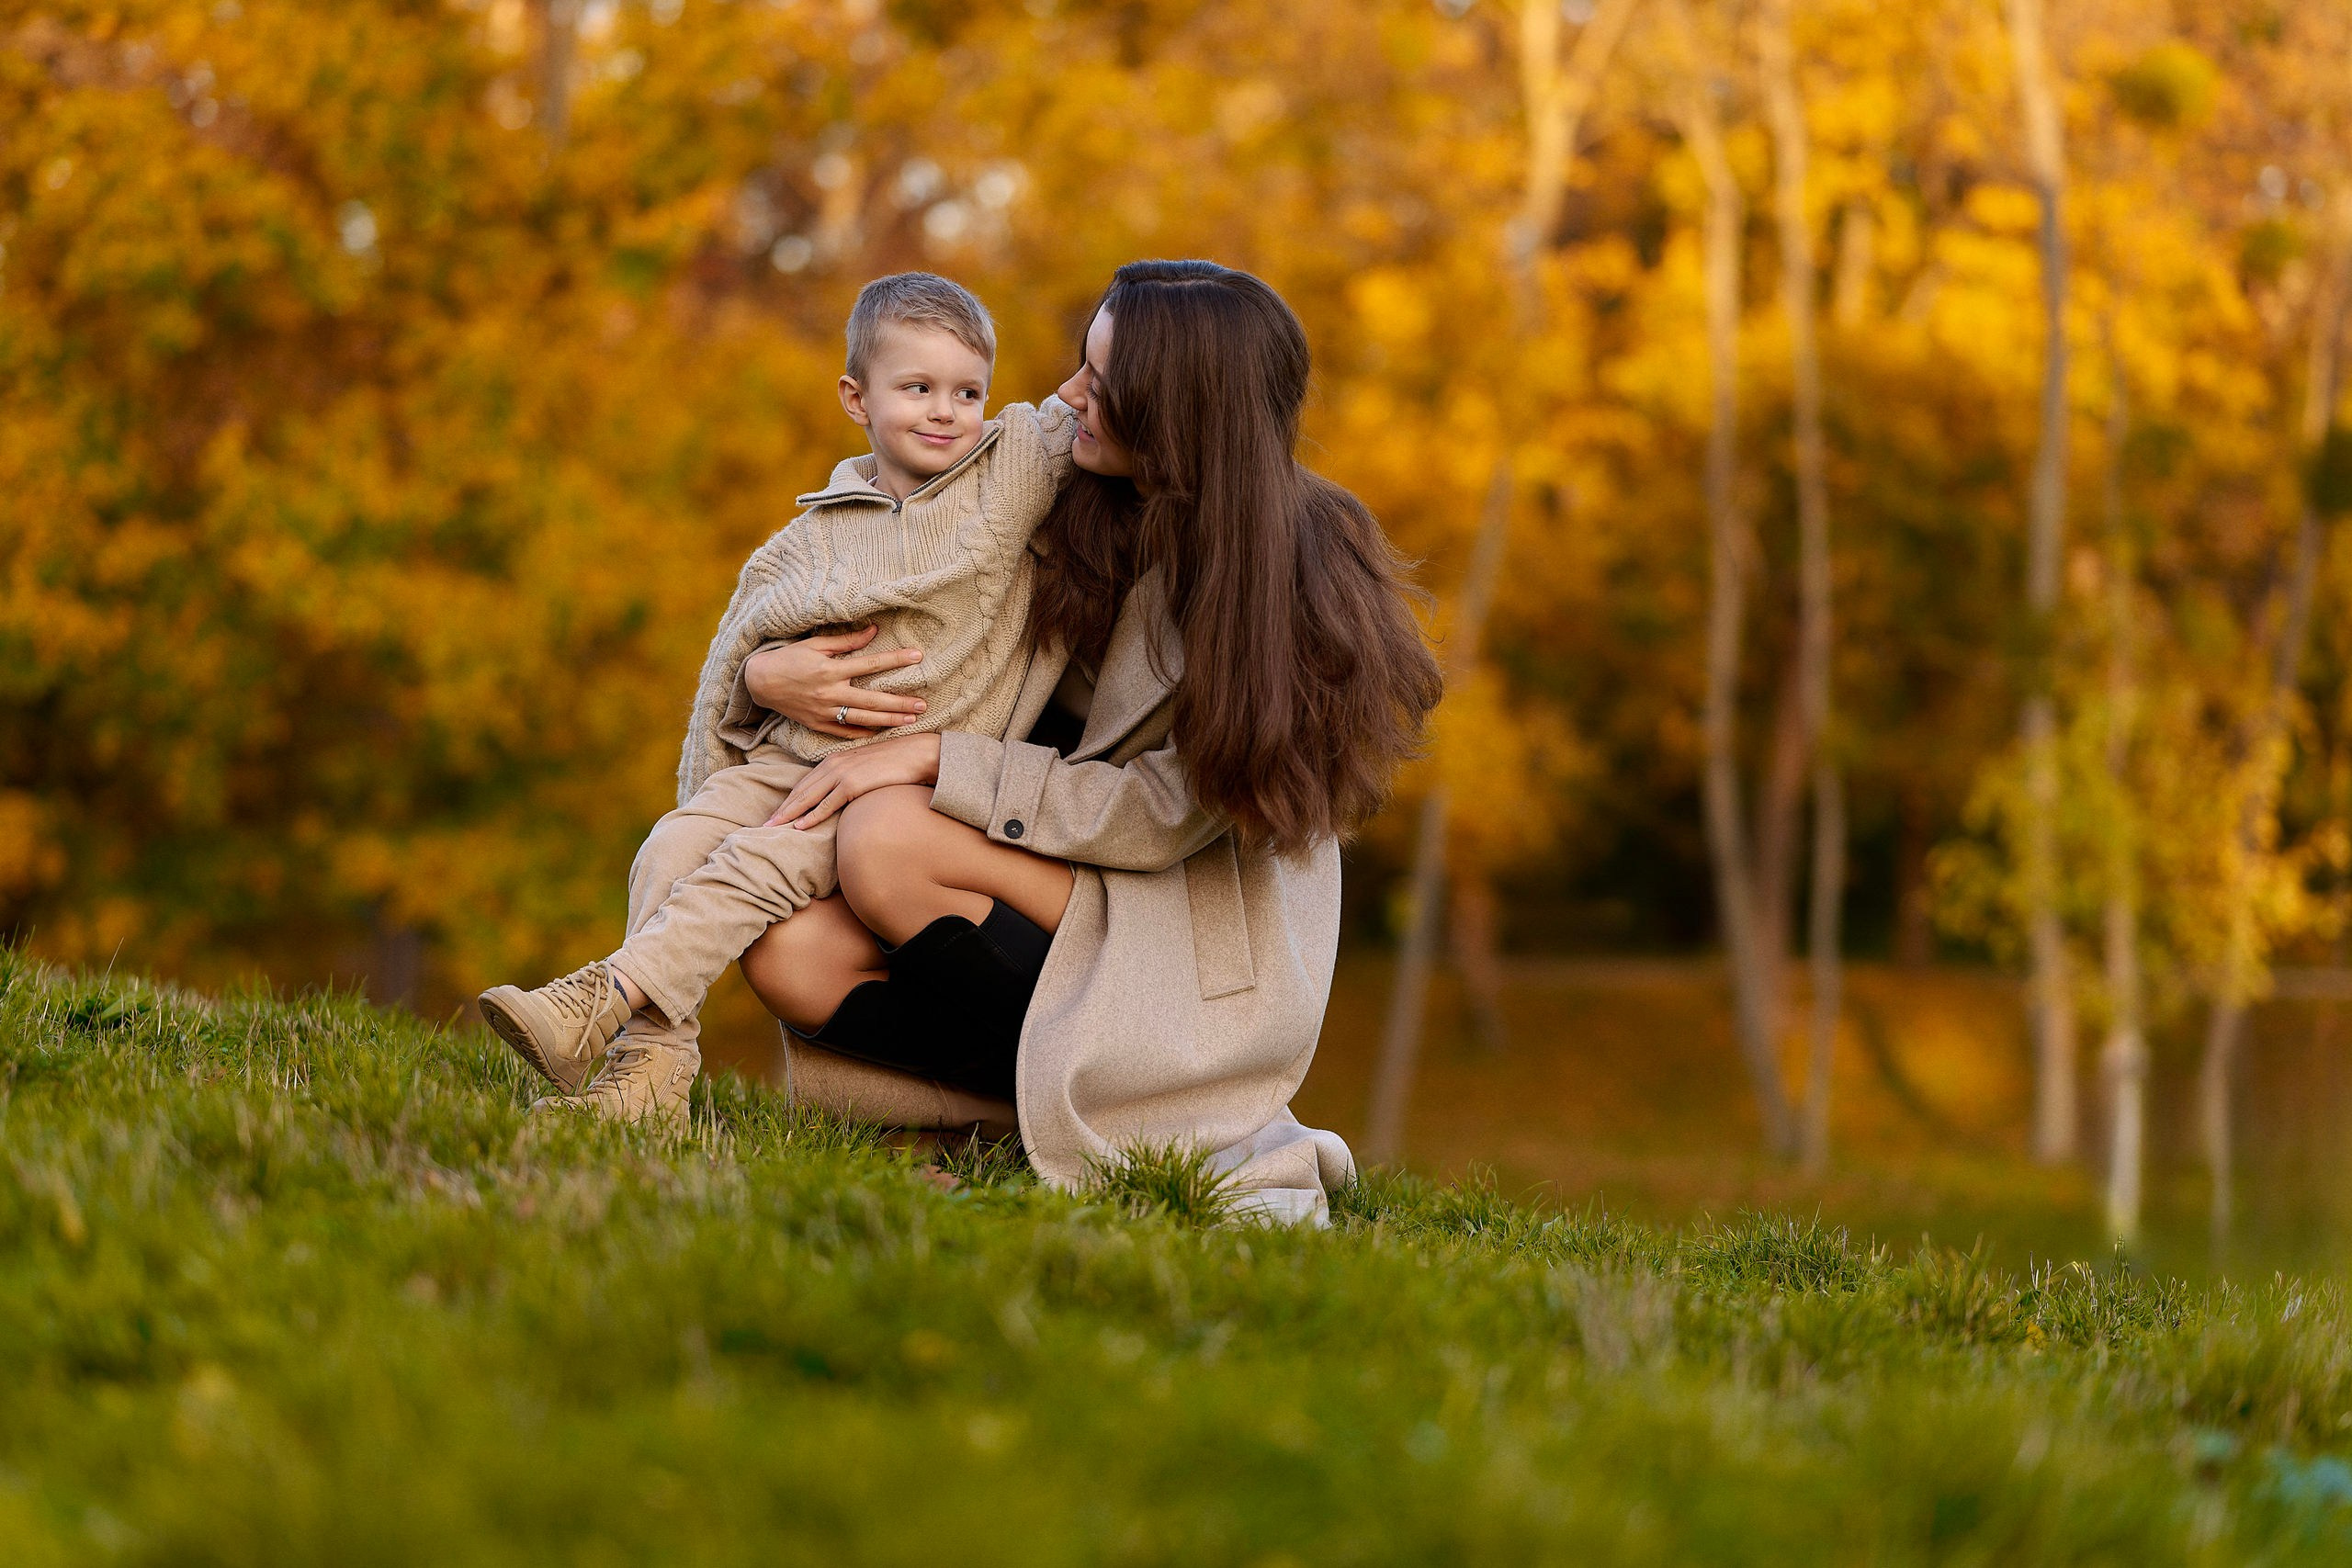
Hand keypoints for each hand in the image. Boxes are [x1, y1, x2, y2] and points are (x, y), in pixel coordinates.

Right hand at [744, 626, 925, 738]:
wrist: (760, 682)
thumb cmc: (789, 659)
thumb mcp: (816, 644)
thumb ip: (847, 641)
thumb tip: (874, 631)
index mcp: (831, 669)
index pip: (871, 664)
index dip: (896, 660)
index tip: (918, 656)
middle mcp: (830, 693)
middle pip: (873, 700)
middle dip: (900, 702)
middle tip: (923, 704)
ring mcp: (824, 712)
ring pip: (863, 720)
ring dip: (889, 720)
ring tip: (911, 719)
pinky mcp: (818, 725)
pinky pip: (845, 732)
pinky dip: (865, 734)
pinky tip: (883, 733)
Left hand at [766, 734, 943, 829]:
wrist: (917, 754)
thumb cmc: (896, 763)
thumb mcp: (866, 769)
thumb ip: (850, 779)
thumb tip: (842, 796)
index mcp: (834, 760)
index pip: (804, 784)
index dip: (788, 800)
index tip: (775, 815)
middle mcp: (833, 764)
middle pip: (800, 791)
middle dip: (781, 809)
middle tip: (763, 825)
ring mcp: (842, 773)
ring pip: (807, 797)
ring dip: (789, 814)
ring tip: (773, 828)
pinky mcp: (853, 783)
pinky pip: (827, 804)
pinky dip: (811, 816)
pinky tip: (799, 826)